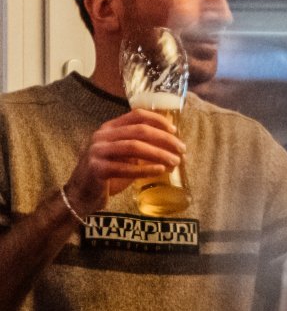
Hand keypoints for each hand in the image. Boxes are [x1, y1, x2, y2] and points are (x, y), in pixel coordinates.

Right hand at [66, 110, 183, 214]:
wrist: (82, 194)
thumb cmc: (108, 173)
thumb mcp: (124, 156)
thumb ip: (142, 148)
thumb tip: (174, 149)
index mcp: (109, 128)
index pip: (137, 116)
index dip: (158, 120)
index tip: (175, 131)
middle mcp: (102, 136)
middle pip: (139, 131)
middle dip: (165, 139)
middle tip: (182, 150)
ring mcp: (97, 151)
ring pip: (134, 147)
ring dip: (159, 154)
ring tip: (176, 162)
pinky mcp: (97, 169)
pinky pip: (126, 168)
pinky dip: (146, 169)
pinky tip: (160, 170)